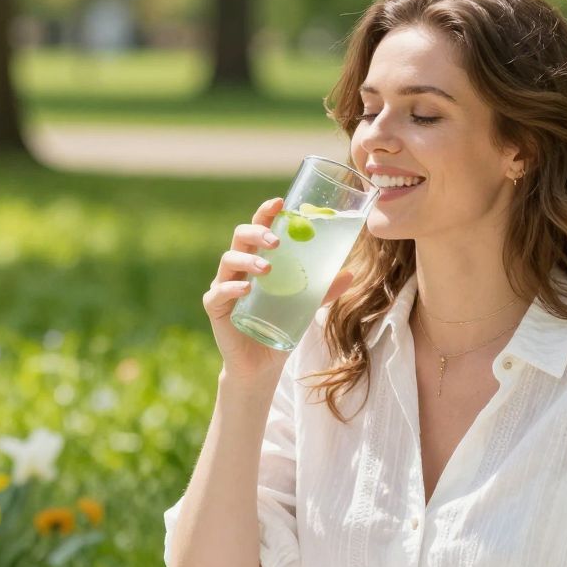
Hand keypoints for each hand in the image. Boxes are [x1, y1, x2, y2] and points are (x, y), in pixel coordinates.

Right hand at [203, 195, 355, 385]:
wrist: (261, 364)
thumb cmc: (280, 327)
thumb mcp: (306, 307)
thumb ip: (324, 290)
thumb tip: (350, 273)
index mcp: (257, 259)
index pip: (258, 227)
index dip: (266, 212)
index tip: (280, 202)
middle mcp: (237, 267)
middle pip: (240, 236)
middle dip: (257, 232)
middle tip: (277, 242)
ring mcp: (223, 285)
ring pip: (228, 260)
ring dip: (248, 259)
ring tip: (267, 269)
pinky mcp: (215, 307)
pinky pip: (219, 292)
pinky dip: (232, 287)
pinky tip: (247, 288)